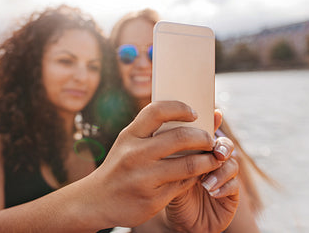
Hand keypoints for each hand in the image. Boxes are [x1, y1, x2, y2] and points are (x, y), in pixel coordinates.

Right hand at [86, 101, 229, 227]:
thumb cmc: (120, 166)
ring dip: (208, 160)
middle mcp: (136, 155)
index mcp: (130, 136)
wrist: (96, 200)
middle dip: (204, 137)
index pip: (157, 111)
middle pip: (181, 138)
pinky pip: (184, 185)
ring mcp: (145, 179)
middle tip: (211, 140)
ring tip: (213, 158)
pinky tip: (198, 175)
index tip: (195, 113)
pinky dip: (196, 178)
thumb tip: (192, 114)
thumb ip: (155, 130)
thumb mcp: (129, 143)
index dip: (180, 108)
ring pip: (190, 164)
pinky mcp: (154, 200)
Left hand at [162, 111, 239, 232]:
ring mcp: (223, 177)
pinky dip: (223, 186)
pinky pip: (234, 185)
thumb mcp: (163, 172)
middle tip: (214, 150)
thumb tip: (169, 131)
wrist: (177, 223)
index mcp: (197, 150)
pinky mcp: (231, 195)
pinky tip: (211, 191)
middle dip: (220, 144)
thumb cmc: (166, 193)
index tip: (214, 116)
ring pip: (231, 163)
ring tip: (206, 181)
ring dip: (220, 169)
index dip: (212, 122)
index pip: (207, 131)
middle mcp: (212, 160)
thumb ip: (169, 154)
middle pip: (223, 143)